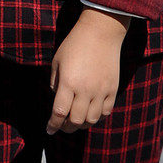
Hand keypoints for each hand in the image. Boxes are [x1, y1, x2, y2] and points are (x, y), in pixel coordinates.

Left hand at [47, 7, 128, 134]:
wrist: (100, 32)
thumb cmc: (74, 44)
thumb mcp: (58, 60)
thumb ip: (55, 82)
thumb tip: (58, 98)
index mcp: (68, 82)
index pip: (59, 112)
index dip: (53, 124)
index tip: (49, 130)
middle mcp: (85, 90)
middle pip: (76, 120)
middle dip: (67, 127)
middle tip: (62, 126)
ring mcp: (101, 91)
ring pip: (92, 120)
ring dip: (82, 124)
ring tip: (76, 121)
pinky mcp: (112, 90)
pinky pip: (105, 112)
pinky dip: (97, 117)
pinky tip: (91, 113)